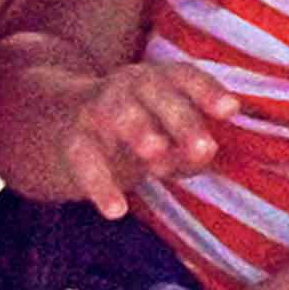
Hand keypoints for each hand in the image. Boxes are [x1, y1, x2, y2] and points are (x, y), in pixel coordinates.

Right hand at [61, 58, 239, 221]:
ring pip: (118, 113)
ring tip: (156, 154)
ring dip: (138, 129)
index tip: (231, 110)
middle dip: (182, 119)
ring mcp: (97, 109)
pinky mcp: (71, 140)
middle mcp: (129, 87)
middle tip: (204, 147)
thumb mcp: (166, 136)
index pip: (186, 78)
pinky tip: (116, 211)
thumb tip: (206, 152)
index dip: (208, 91)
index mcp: (158, 81)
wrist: (57, 124)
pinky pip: (85, 159)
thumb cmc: (134, 132)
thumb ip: (192, 147)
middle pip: (158, 95)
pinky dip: (100, 185)